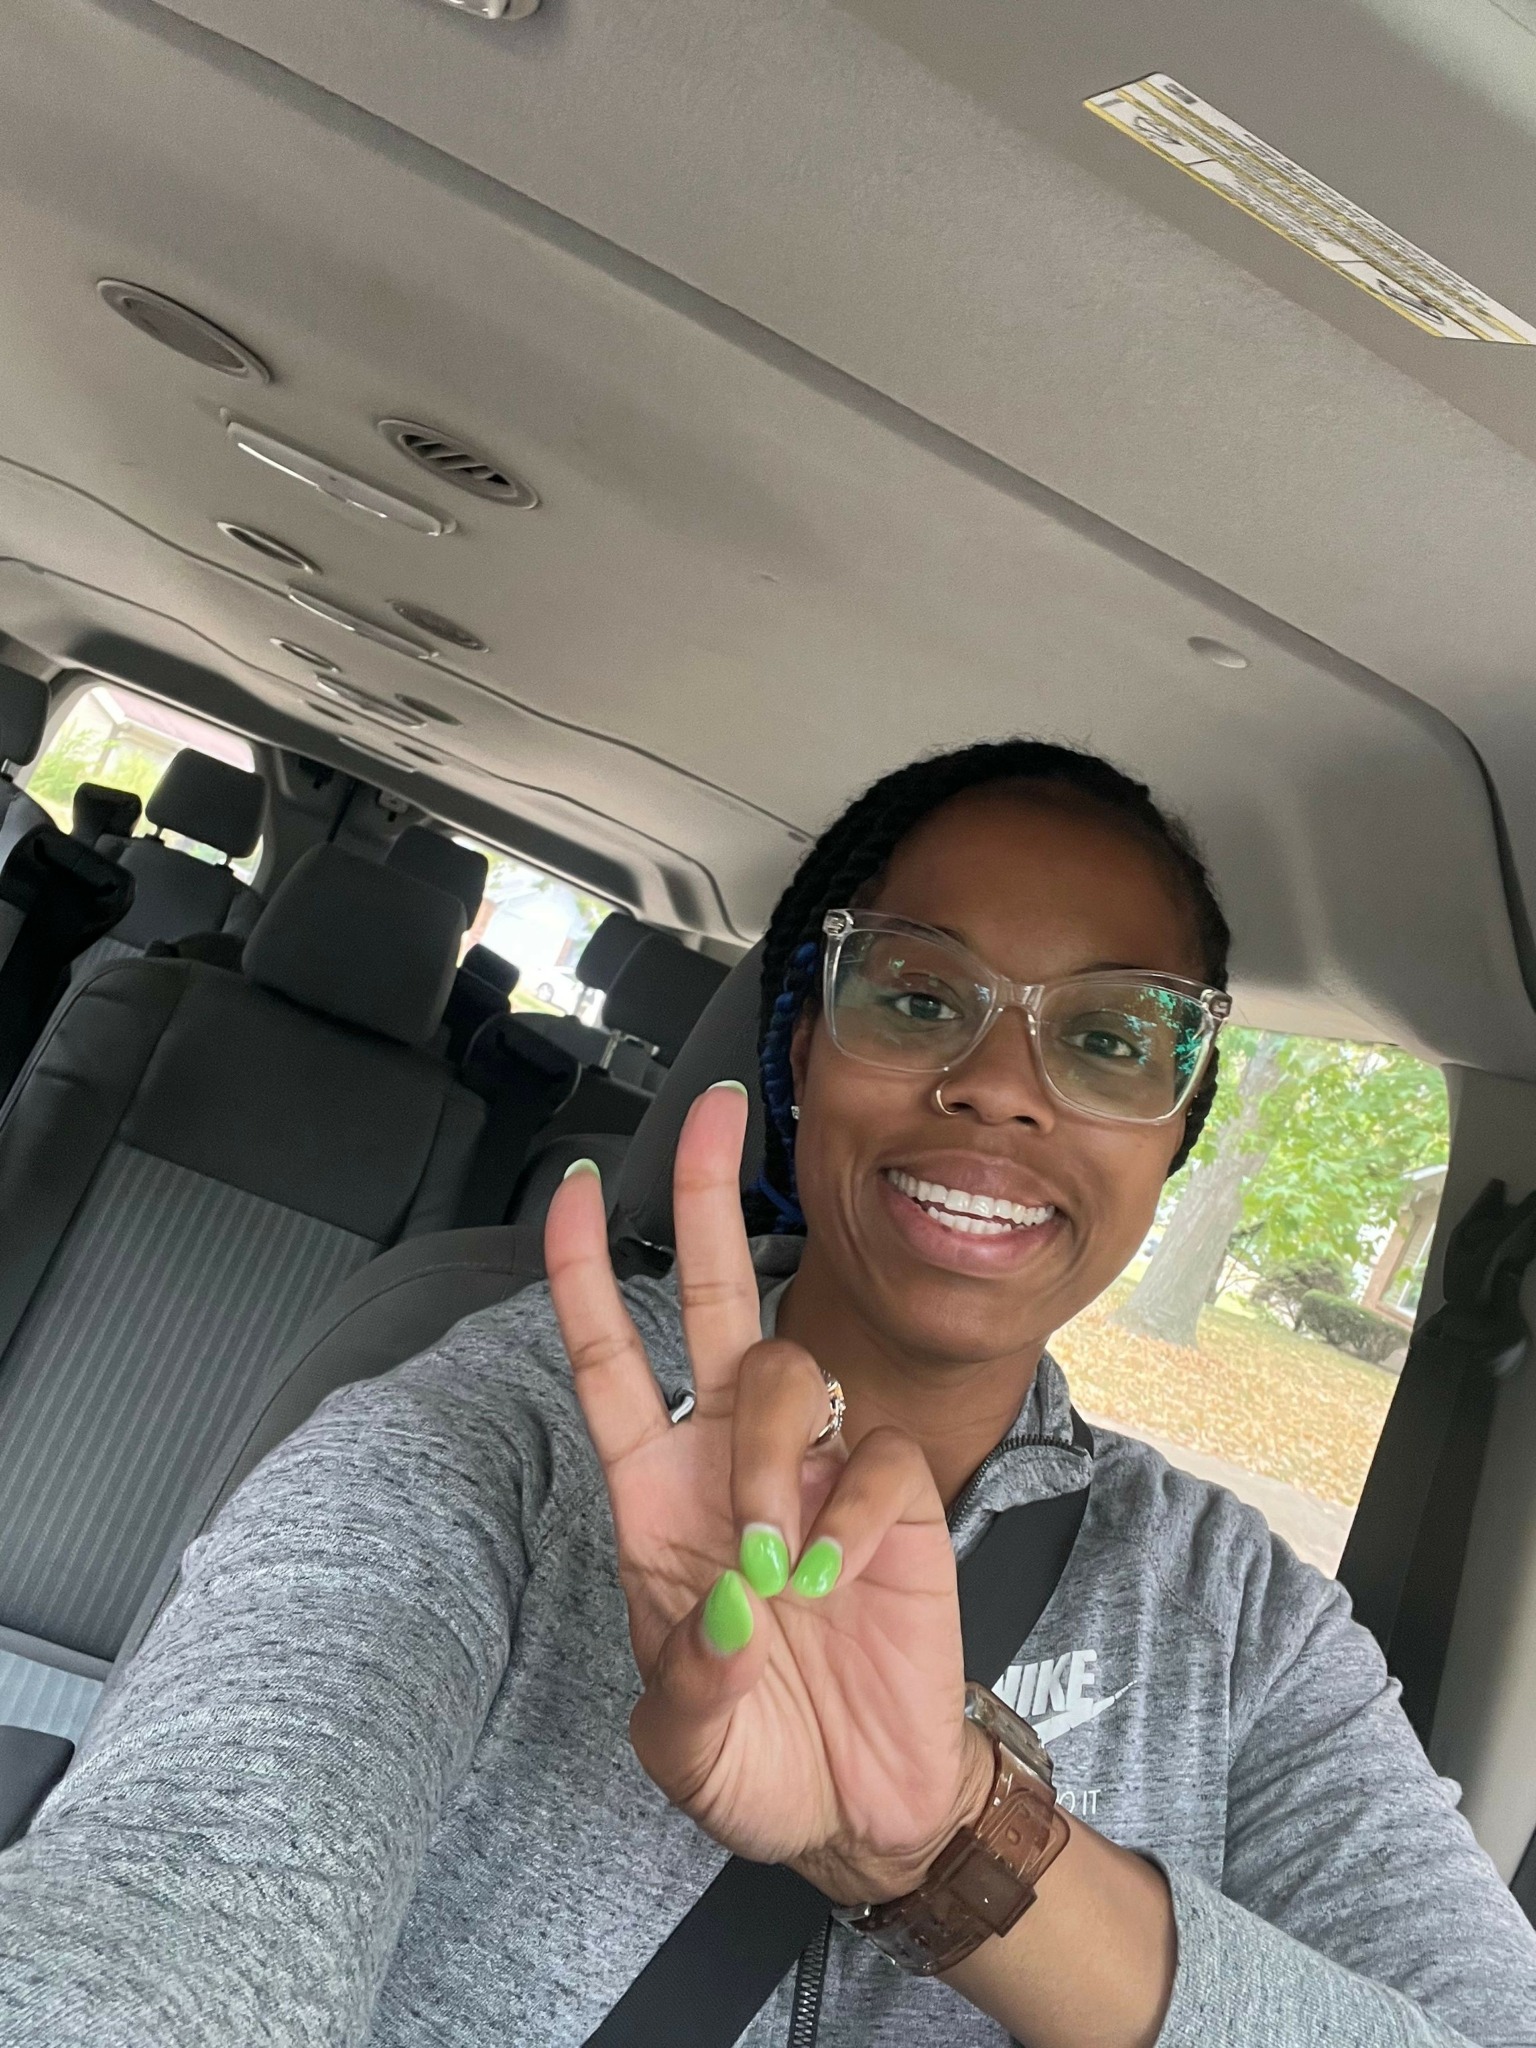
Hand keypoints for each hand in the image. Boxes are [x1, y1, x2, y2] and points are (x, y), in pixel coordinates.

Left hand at [544, 1082, 989, 1903]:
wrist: (858, 1802)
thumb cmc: (754, 1754)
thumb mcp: (686, 1743)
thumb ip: (686, 1684)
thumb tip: (722, 1609)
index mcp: (656, 1493)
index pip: (612, 1359)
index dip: (586, 1274)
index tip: (575, 1188)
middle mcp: (732, 1456)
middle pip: (712, 1299)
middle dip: (706, 1201)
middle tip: (711, 1112)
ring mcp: (815, 1465)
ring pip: (784, 1374)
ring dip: (767, 1461)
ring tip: (777, 1574)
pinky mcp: (894, 1495)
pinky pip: (872, 1456)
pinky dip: (850, 1519)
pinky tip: (841, 1583)